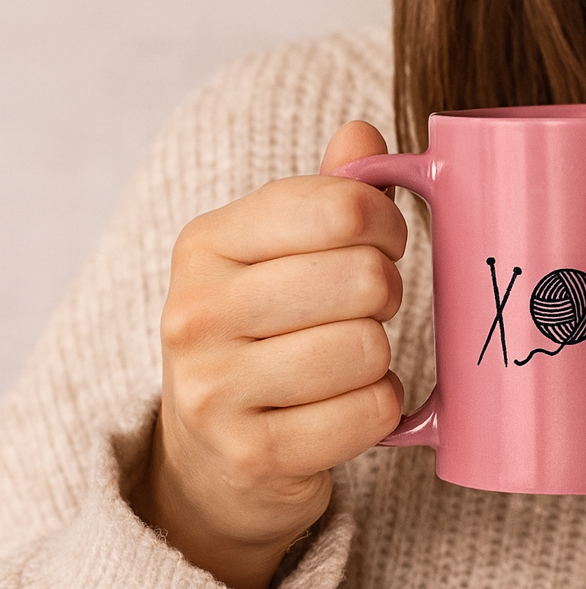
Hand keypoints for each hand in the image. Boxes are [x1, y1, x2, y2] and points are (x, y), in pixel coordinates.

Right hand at [130, 121, 405, 588]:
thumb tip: (363, 134)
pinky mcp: (254, 454)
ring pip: (371, 348)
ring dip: (380, 355)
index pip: (342, 207)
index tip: (383, 242)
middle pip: (366, 278)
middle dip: (386, 293)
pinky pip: (372, 411)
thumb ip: (327, 193)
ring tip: (350, 358)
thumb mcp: (280, 252)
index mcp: (207, 243)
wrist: (214, 452)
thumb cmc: (265, 332)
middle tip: (367, 307)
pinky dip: (380, 406)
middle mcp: (196, 312)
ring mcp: (216, 390)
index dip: (386, 224)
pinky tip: (347, 404)